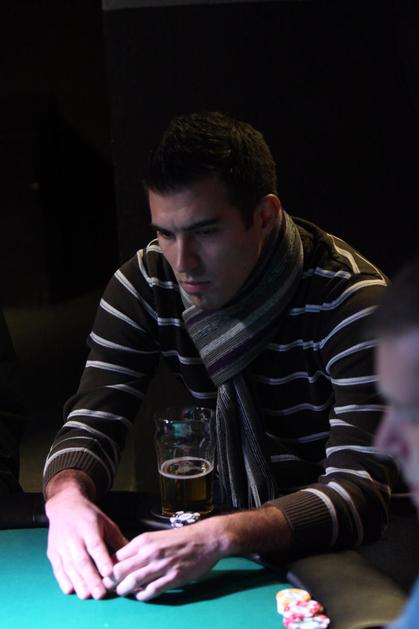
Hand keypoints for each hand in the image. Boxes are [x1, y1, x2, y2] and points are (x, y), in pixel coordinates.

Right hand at [45, 472, 127, 599]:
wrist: (64, 506)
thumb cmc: (89, 516)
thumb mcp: (106, 522)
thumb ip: (117, 539)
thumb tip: (131, 556)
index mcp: (89, 528)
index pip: (96, 546)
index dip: (102, 560)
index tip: (110, 573)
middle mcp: (73, 538)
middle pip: (82, 560)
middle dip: (91, 578)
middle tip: (100, 594)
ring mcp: (61, 546)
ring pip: (69, 567)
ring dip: (78, 582)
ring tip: (87, 596)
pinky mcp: (53, 553)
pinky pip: (57, 568)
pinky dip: (62, 580)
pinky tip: (70, 590)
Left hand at [103, 517, 226, 600]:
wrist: (206, 539)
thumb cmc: (180, 539)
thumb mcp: (156, 537)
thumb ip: (139, 549)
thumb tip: (121, 563)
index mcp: (144, 541)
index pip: (116, 557)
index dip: (108, 569)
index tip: (106, 576)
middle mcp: (149, 552)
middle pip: (119, 571)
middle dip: (111, 582)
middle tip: (110, 588)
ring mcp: (161, 566)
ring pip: (132, 583)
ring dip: (124, 591)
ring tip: (124, 593)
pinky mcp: (172, 578)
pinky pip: (150, 592)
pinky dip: (142, 596)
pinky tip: (142, 595)